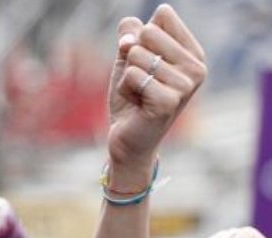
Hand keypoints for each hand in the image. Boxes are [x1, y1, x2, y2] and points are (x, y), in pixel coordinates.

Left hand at [106, 5, 205, 180]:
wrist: (127, 139)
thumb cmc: (132, 98)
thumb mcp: (128, 60)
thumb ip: (130, 35)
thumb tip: (129, 33)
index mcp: (193, 52)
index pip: (163, 15)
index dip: (140, 36)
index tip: (144, 62)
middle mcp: (196, 66)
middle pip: (149, 32)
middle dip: (132, 57)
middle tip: (139, 82)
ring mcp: (186, 84)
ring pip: (137, 55)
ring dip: (127, 76)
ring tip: (138, 94)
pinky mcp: (169, 100)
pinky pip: (132, 75)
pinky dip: (125, 88)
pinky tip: (136, 104)